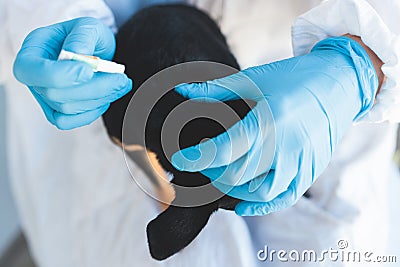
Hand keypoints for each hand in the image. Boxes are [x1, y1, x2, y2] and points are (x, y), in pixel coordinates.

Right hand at [13, 17, 131, 129]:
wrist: (96, 52)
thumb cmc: (88, 38)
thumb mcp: (89, 26)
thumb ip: (82, 36)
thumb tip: (75, 53)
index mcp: (33, 50)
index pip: (29, 69)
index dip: (59, 75)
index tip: (88, 71)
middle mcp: (34, 76)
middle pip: (53, 93)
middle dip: (92, 88)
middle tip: (121, 78)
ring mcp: (44, 96)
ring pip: (67, 108)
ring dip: (99, 97)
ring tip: (120, 82)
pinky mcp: (57, 111)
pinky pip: (70, 121)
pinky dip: (92, 111)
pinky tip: (108, 96)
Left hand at [171, 36, 378, 215]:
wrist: (339, 83)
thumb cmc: (294, 78)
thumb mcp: (253, 79)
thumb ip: (216, 90)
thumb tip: (182, 91)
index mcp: (268, 121)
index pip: (223, 150)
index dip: (197, 158)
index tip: (180, 159)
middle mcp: (285, 147)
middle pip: (237, 175)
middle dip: (212, 172)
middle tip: (204, 162)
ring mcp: (301, 163)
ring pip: (259, 192)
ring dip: (233, 189)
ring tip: (223, 175)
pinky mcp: (310, 171)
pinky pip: (284, 198)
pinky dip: (261, 205)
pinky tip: (242, 204)